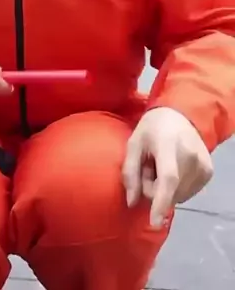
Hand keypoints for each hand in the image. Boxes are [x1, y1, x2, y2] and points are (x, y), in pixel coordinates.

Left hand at [122, 107, 212, 227]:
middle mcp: (190, 156)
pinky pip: (187, 193)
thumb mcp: (134, 143)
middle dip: (153, 188)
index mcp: (168, 145)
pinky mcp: (208, 172)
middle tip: (149, 168)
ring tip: (162, 167)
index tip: (155, 222)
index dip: (161, 201)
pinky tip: (174, 170)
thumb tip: (131, 203)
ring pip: (179, 195)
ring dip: (166, 189)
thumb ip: (130, 172)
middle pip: (170, 190)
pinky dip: (177, 188)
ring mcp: (202, 164)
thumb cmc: (152, 128)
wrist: (180, 115)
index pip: (168, 178)